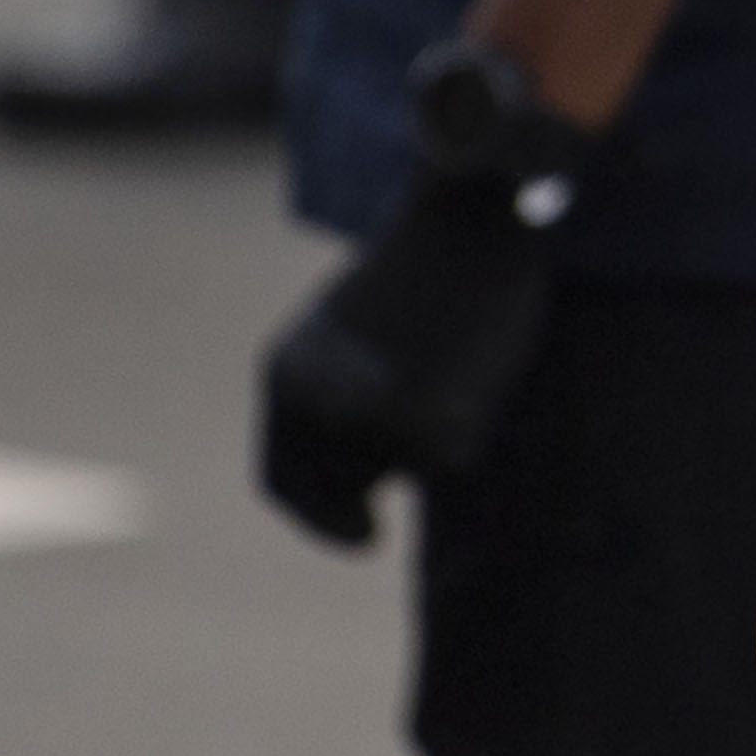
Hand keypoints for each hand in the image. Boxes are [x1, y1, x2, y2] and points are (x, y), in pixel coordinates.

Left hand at [256, 170, 556, 547]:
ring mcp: (374, 428)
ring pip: (404, 470)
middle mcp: (318, 414)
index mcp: (284, 381)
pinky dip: (471, 424)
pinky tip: (474, 369)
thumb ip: (332, 395)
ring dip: (427, 440)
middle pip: (338, 491)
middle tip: (374, 533)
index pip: (282, 480)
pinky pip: (454, 454)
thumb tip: (354, 466)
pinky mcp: (434, 433)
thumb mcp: (341, 331)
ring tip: (448, 369)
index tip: (358, 534)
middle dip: (360, 508)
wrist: (468, 221)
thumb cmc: (417, 264)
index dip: (314, 516)